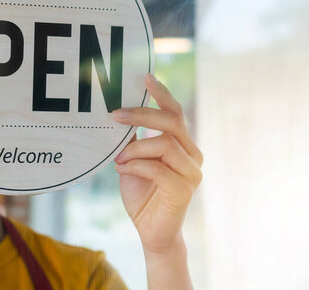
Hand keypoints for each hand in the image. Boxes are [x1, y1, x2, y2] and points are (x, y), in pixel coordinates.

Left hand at [112, 74, 202, 255]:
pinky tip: (122, 170)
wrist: (151, 232)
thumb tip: (117, 113)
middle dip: (142, 114)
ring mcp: (191, 173)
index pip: (175, 113)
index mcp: (183, 145)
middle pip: (172, 123)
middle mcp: (192, 155)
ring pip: (164, 144)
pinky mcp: (184, 190)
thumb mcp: (132, 161)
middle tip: (115, 114)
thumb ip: (132, 140)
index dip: (162, 94)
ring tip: (117, 159)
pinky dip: (135, 166)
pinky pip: (158, 168)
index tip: (146, 77)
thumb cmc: (142, 194)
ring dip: (135, 148)